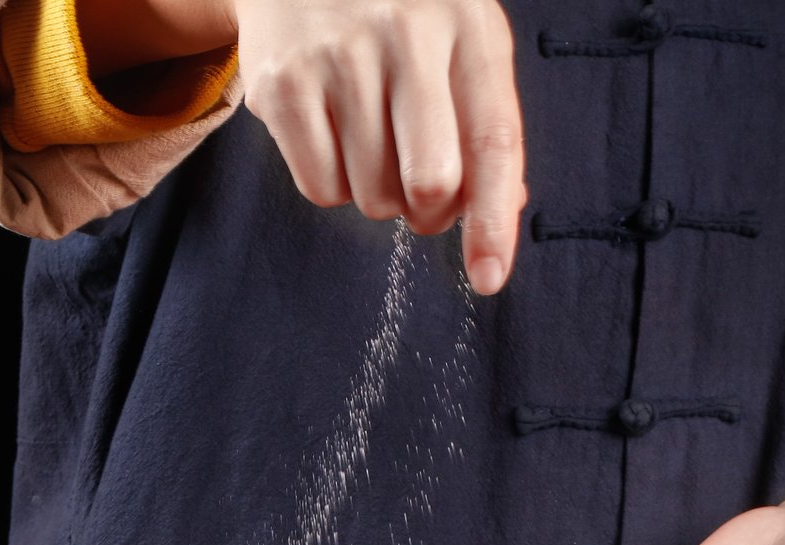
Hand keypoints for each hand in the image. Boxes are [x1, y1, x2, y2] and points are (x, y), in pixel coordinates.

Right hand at [78, 0, 526, 293]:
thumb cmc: (397, 12)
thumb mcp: (459, 41)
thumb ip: (485, 119)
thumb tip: (501, 209)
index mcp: (467, 26)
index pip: (492, 140)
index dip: (493, 220)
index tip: (489, 277)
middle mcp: (405, 35)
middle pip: (430, 181)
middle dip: (428, 211)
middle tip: (419, 194)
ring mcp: (338, 57)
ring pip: (372, 194)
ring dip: (376, 193)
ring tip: (368, 137)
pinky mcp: (282, 83)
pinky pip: (319, 187)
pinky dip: (332, 183)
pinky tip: (331, 133)